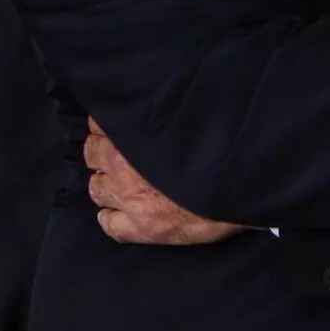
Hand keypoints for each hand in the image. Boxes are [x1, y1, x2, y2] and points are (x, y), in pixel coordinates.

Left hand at [84, 120, 248, 245]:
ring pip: (96, 189)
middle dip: (102, 154)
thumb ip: (165, 117)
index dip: (108, 128)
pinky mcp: (139, 229)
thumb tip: (162, 102)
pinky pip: (107, 224)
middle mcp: (123, 168)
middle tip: (118, 157)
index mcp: (136, 138)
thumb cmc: (220, 154)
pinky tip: (122, 214)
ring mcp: (128, 200)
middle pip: (93, 156)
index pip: (101, 126)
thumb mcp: (192, 122)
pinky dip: (111, 218)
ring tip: (121, 185)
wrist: (236, 191)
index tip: (117, 129)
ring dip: (106, 185)